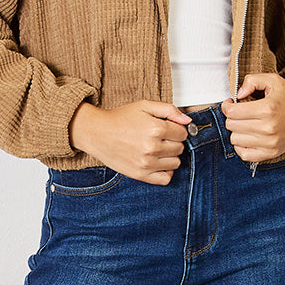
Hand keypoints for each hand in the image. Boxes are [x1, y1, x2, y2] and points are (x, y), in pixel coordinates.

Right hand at [69, 100, 190, 184]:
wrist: (97, 133)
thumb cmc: (120, 119)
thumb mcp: (145, 106)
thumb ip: (169, 110)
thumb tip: (187, 121)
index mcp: (156, 129)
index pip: (183, 133)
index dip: (177, 129)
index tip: (167, 128)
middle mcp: (152, 148)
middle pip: (180, 148)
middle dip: (173, 142)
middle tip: (160, 138)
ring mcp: (146, 163)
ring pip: (176, 163)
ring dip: (170, 156)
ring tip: (158, 149)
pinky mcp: (140, 175)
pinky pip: (165, 179)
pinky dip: (166, 171)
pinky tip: (158, 163)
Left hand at [222, 73, 284, 162]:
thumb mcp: (273, 80)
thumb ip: (252, 80)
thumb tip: (238, 94)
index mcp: (267, 109)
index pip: (232, 112)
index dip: (227, 106)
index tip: (231, 104)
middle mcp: (268, 128)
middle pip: (231, 125)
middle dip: (232, 117)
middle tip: (240, 112)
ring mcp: (269, 143)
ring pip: (235, 140)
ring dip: (237, 131)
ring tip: (246, 123)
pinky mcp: (270, 153)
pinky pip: (244, 155)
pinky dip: (241, 146)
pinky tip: (247, 136)